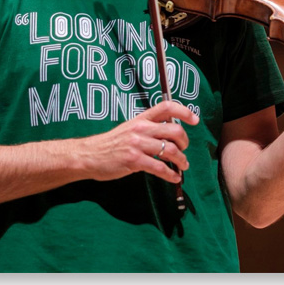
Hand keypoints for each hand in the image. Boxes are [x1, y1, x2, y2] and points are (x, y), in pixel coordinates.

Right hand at [80, 100, 197, 184]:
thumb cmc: (110, 144)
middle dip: (185, 141)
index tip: (195, 119)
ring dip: (181, 160)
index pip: (166, 107)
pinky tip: (174, 177)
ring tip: (183, 166)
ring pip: (170, 150)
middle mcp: (140, 128)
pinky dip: (171, 174)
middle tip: (184, 150)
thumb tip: (169, 132)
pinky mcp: (134, 160)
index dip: (184, 111)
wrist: (88, 155)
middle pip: (174, 130)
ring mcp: (137, 144)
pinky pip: (160, 168)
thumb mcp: (129, 129)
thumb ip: (147, 128)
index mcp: (140, 119)